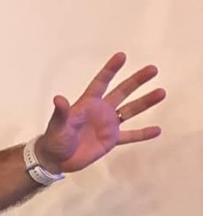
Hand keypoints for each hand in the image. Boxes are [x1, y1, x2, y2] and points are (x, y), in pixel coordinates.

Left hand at [34, 52, 164, 174]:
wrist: (57, 159)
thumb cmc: (54, 139)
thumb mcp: (57, 125)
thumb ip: (61, 113)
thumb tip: (58, 99)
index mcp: (88, 103)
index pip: (101, 82)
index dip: (110, 70)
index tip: (122, 56)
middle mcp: (101, 111)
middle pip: (122, 92)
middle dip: (136, 81)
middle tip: (153, 69)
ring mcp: (107, 125)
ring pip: (130, 111)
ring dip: (145, 102)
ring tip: (161, 92)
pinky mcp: (111, 140)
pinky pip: (130, 136)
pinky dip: (143, 134)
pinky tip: (157, 130)